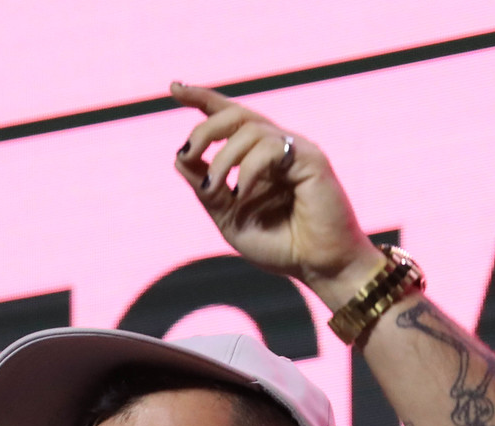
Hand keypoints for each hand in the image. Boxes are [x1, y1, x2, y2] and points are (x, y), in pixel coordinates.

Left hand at [171, 83, 384, 308]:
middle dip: (204, 130)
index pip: (230, 117)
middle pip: (235, 114)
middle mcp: (278, 148)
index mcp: (260, 158)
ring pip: (248, 130)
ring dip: (223, 159)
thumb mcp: (230, 219)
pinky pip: (268, 149)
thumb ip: (207, 189)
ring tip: (216, 190)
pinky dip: (248, 170)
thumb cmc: (283, 247)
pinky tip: (243, 194)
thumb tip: (180, 157)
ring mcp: (295, 150)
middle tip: (189, 154)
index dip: (202, 99)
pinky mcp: (310, 159)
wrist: (320, 268)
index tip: (175, 88)